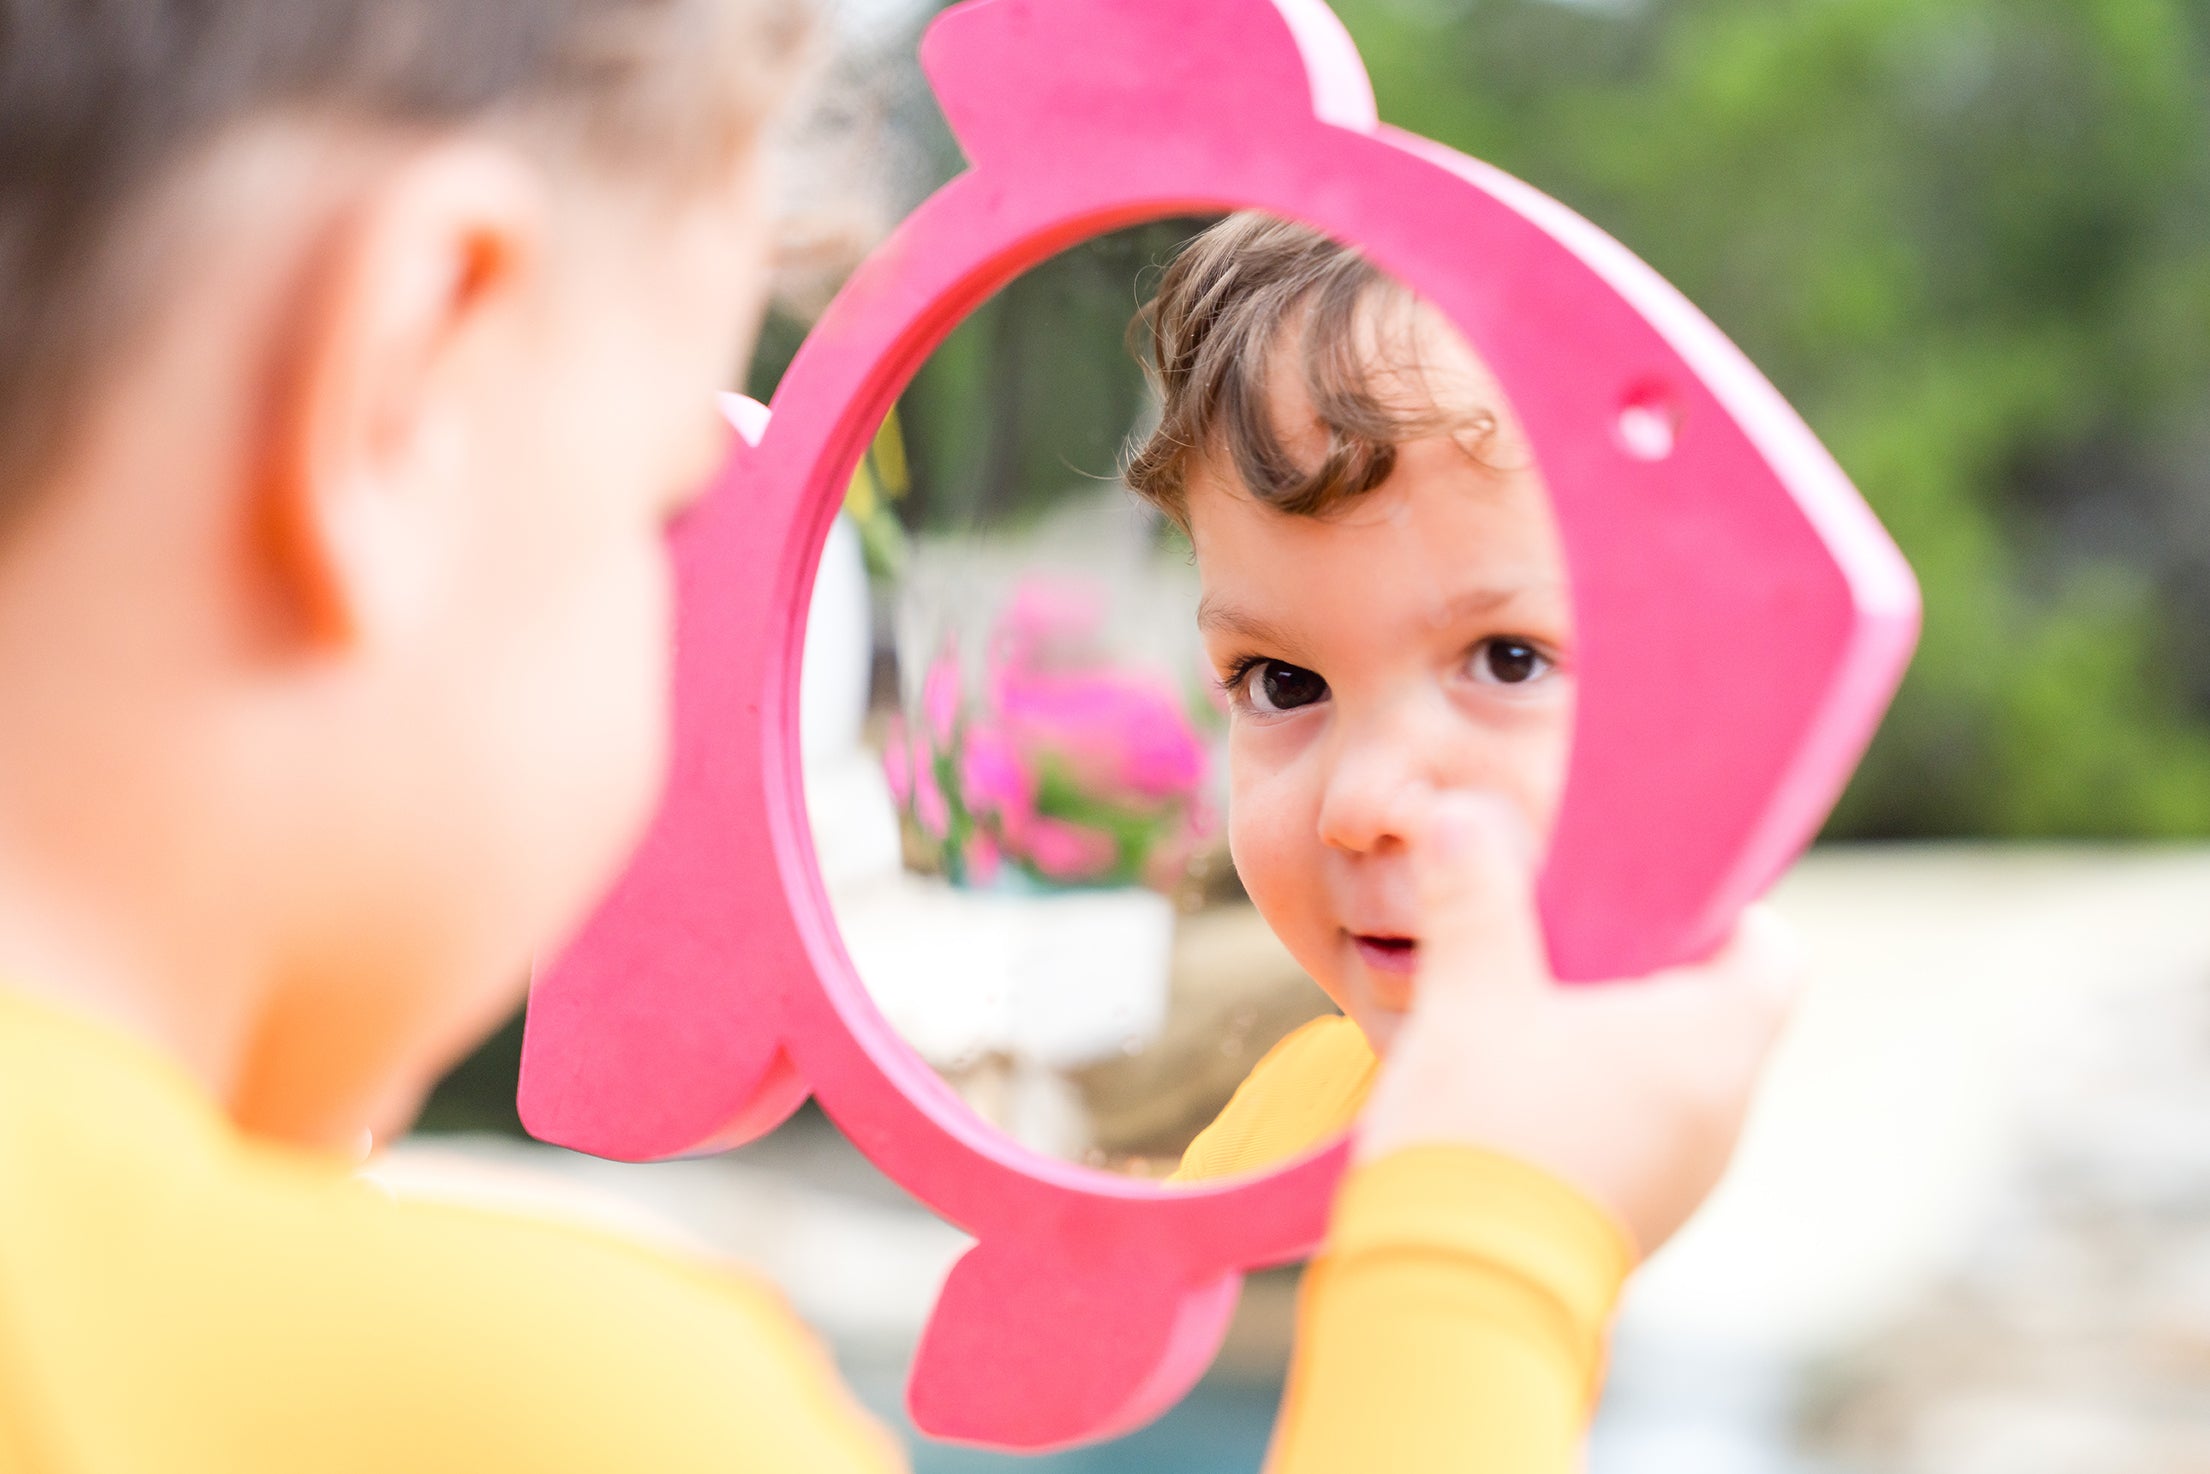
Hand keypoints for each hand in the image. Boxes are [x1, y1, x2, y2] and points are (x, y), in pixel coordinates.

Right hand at [1355, 792, 1803, 1257]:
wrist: (1452, 1289)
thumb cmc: (1483, 1131)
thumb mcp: (1471, 992)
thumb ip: (1474, 895)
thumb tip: (1462, 815)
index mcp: (1714, 1045)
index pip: (1771, 950)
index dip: (1716, 907)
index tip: (1637, 892)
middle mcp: (1723, 1116)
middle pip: (1715, 1009)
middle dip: (1641, 969)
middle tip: (1557, 941)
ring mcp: (1686, 1179)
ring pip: (1672, 1076)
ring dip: (1610, 1040)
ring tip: (1520, 1020)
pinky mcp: (1638, 1221)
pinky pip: (1638, 1134)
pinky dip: (1593, 1102)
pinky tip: (1512, 1096)